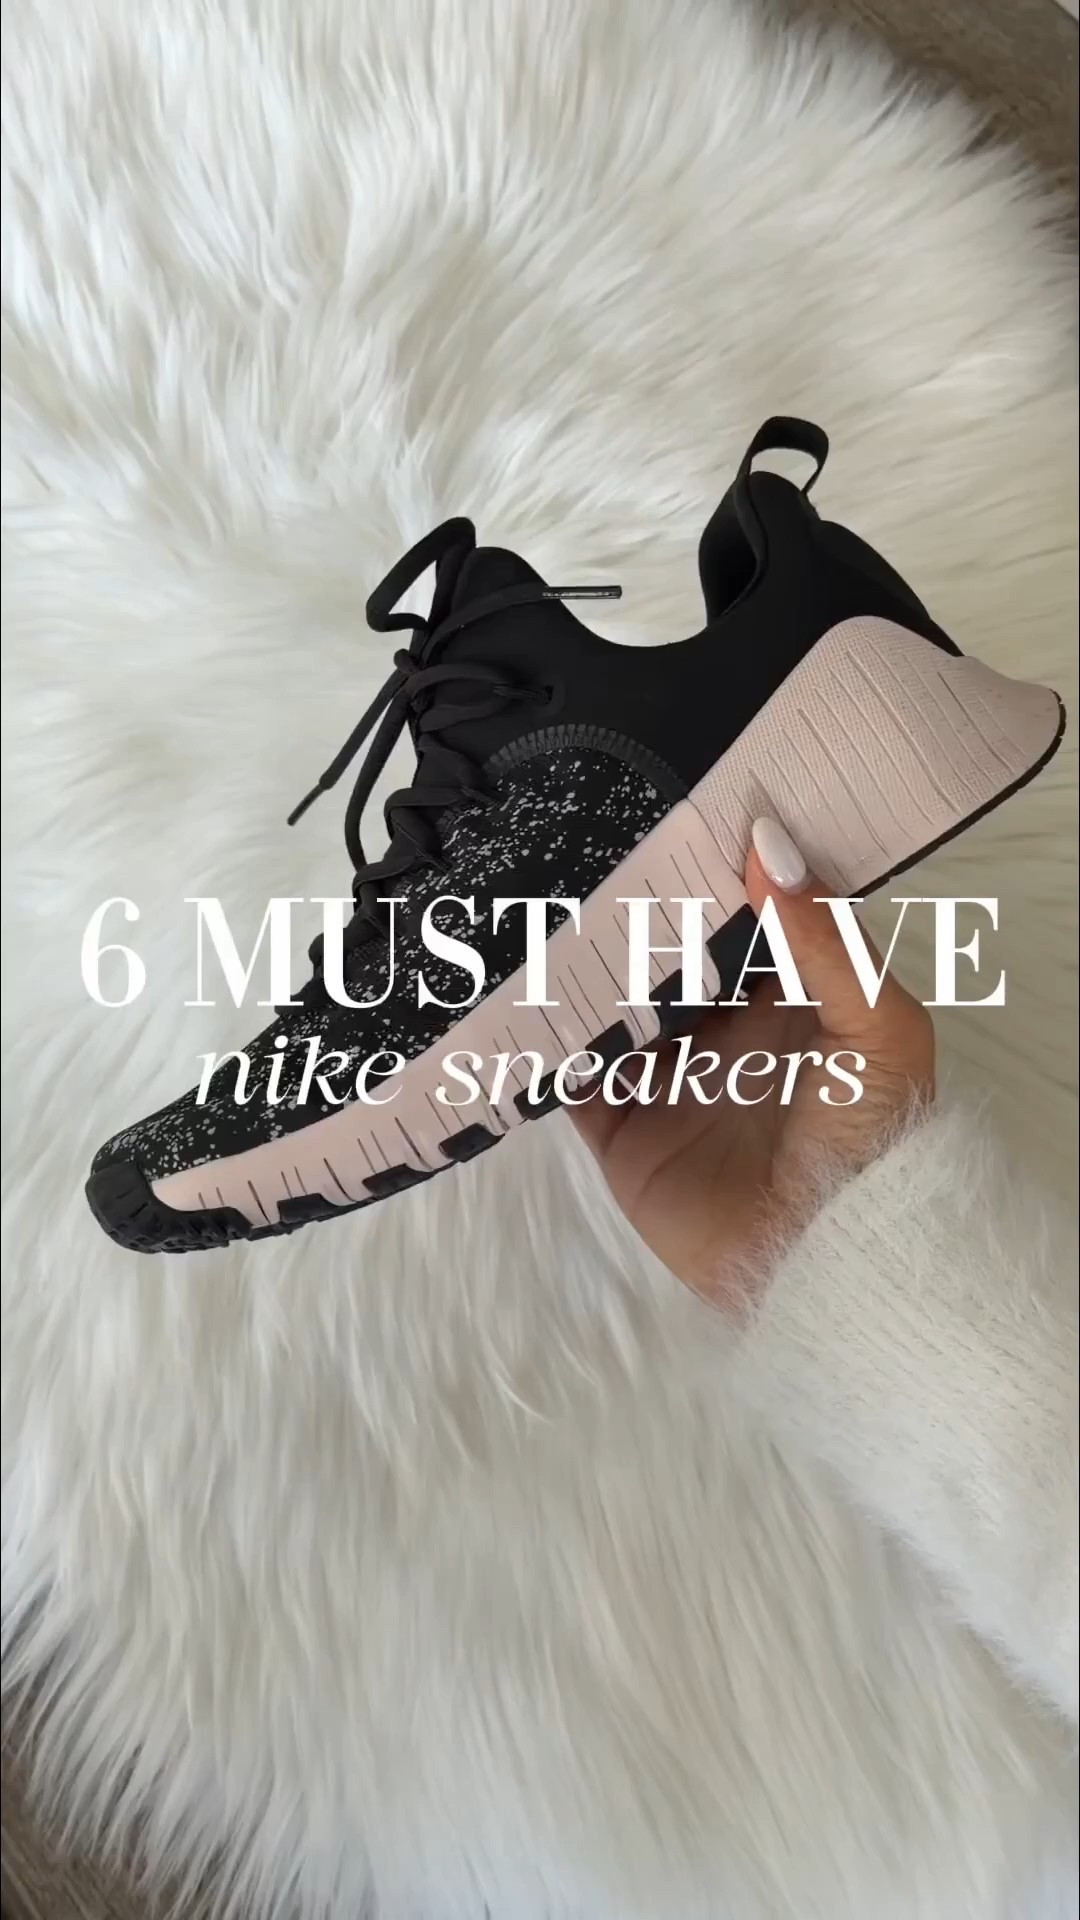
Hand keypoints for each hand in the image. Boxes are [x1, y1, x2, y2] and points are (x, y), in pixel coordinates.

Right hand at [570, 819, 935, 1308]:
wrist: (828, 1265)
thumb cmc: (871, 1143)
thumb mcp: (879, 1030)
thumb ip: (825, 939)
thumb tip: (767, 844)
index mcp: (791, 1000)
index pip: (741, 917)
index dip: (710, 869)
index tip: (668, 808)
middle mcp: (725, 1032)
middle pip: (665, 955)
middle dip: (630, 909)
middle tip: (580, 841)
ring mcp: (668, 1080)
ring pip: (609, 1005)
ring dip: (577, 966)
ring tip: (531, 900)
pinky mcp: (622, 1132)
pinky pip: (570, 1075)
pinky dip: (542, 1042)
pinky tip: (512, 991)